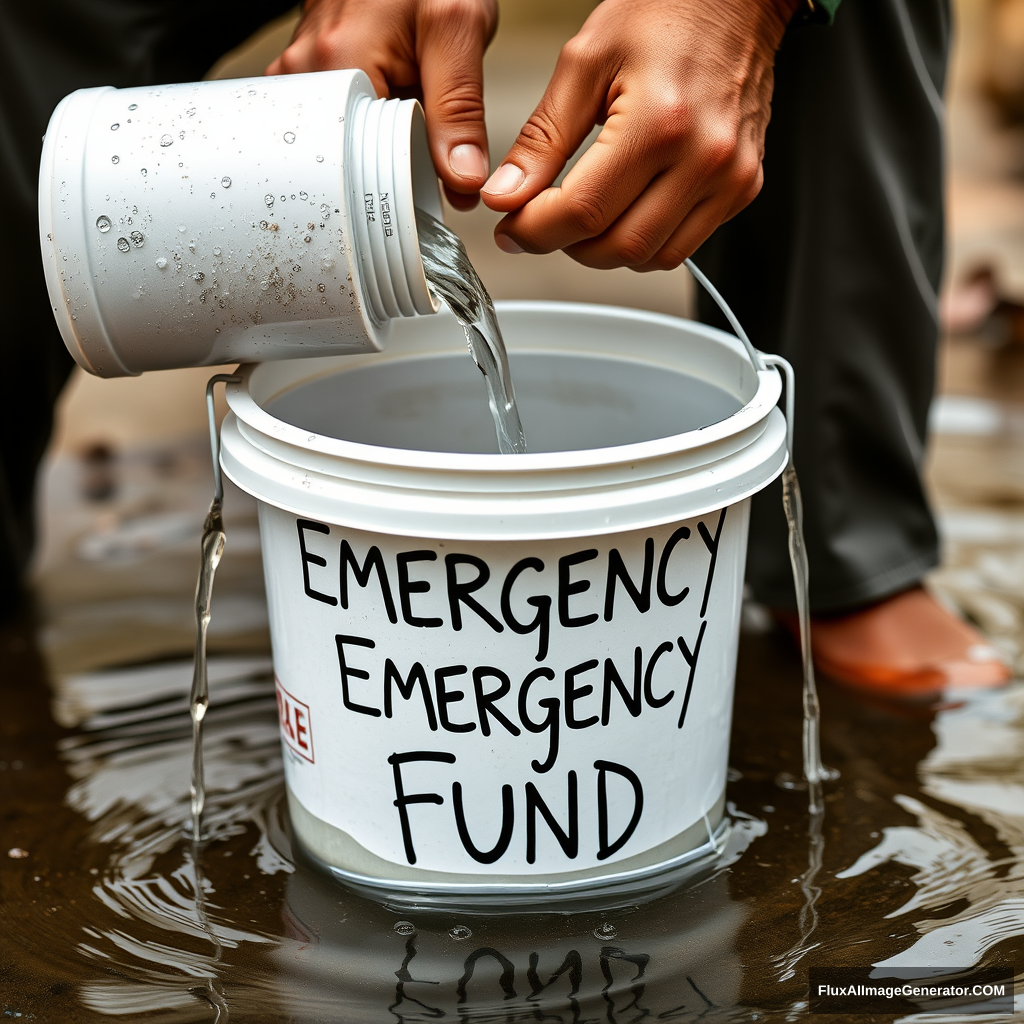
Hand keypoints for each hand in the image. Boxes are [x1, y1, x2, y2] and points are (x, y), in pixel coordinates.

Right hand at [267, 0, 497, 208]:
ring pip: (341, 151)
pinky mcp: (312, 83)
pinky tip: (391, 128)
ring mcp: (303, 80)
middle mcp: (306, 76)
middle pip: (344, 162)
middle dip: (387, 178)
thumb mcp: (457, 29)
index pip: (357, 163)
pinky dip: (368, 140)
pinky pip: (338, 131)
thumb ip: (460, 109)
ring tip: (408, 143)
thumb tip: (461, 179)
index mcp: (336, 64)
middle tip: (423, 174)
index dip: (398, 189)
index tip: (427, 202)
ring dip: (378, 158)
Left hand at [480, 0, 799, 268]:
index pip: (584, 212)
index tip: (512, 229)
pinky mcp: (742, 188)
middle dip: (567, 246)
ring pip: (652, 257)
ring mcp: (730, 178)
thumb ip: (542, 139)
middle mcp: (704, 157)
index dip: (535, 231)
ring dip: (606, 251)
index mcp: (661, 123)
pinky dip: (644, 242)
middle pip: (618, 246)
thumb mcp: (584, 64)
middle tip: (541, 223)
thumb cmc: (663, 14)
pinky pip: (682, 246)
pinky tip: (624, 211)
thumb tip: (506, 195)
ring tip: (582, 216)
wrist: (734, 0)